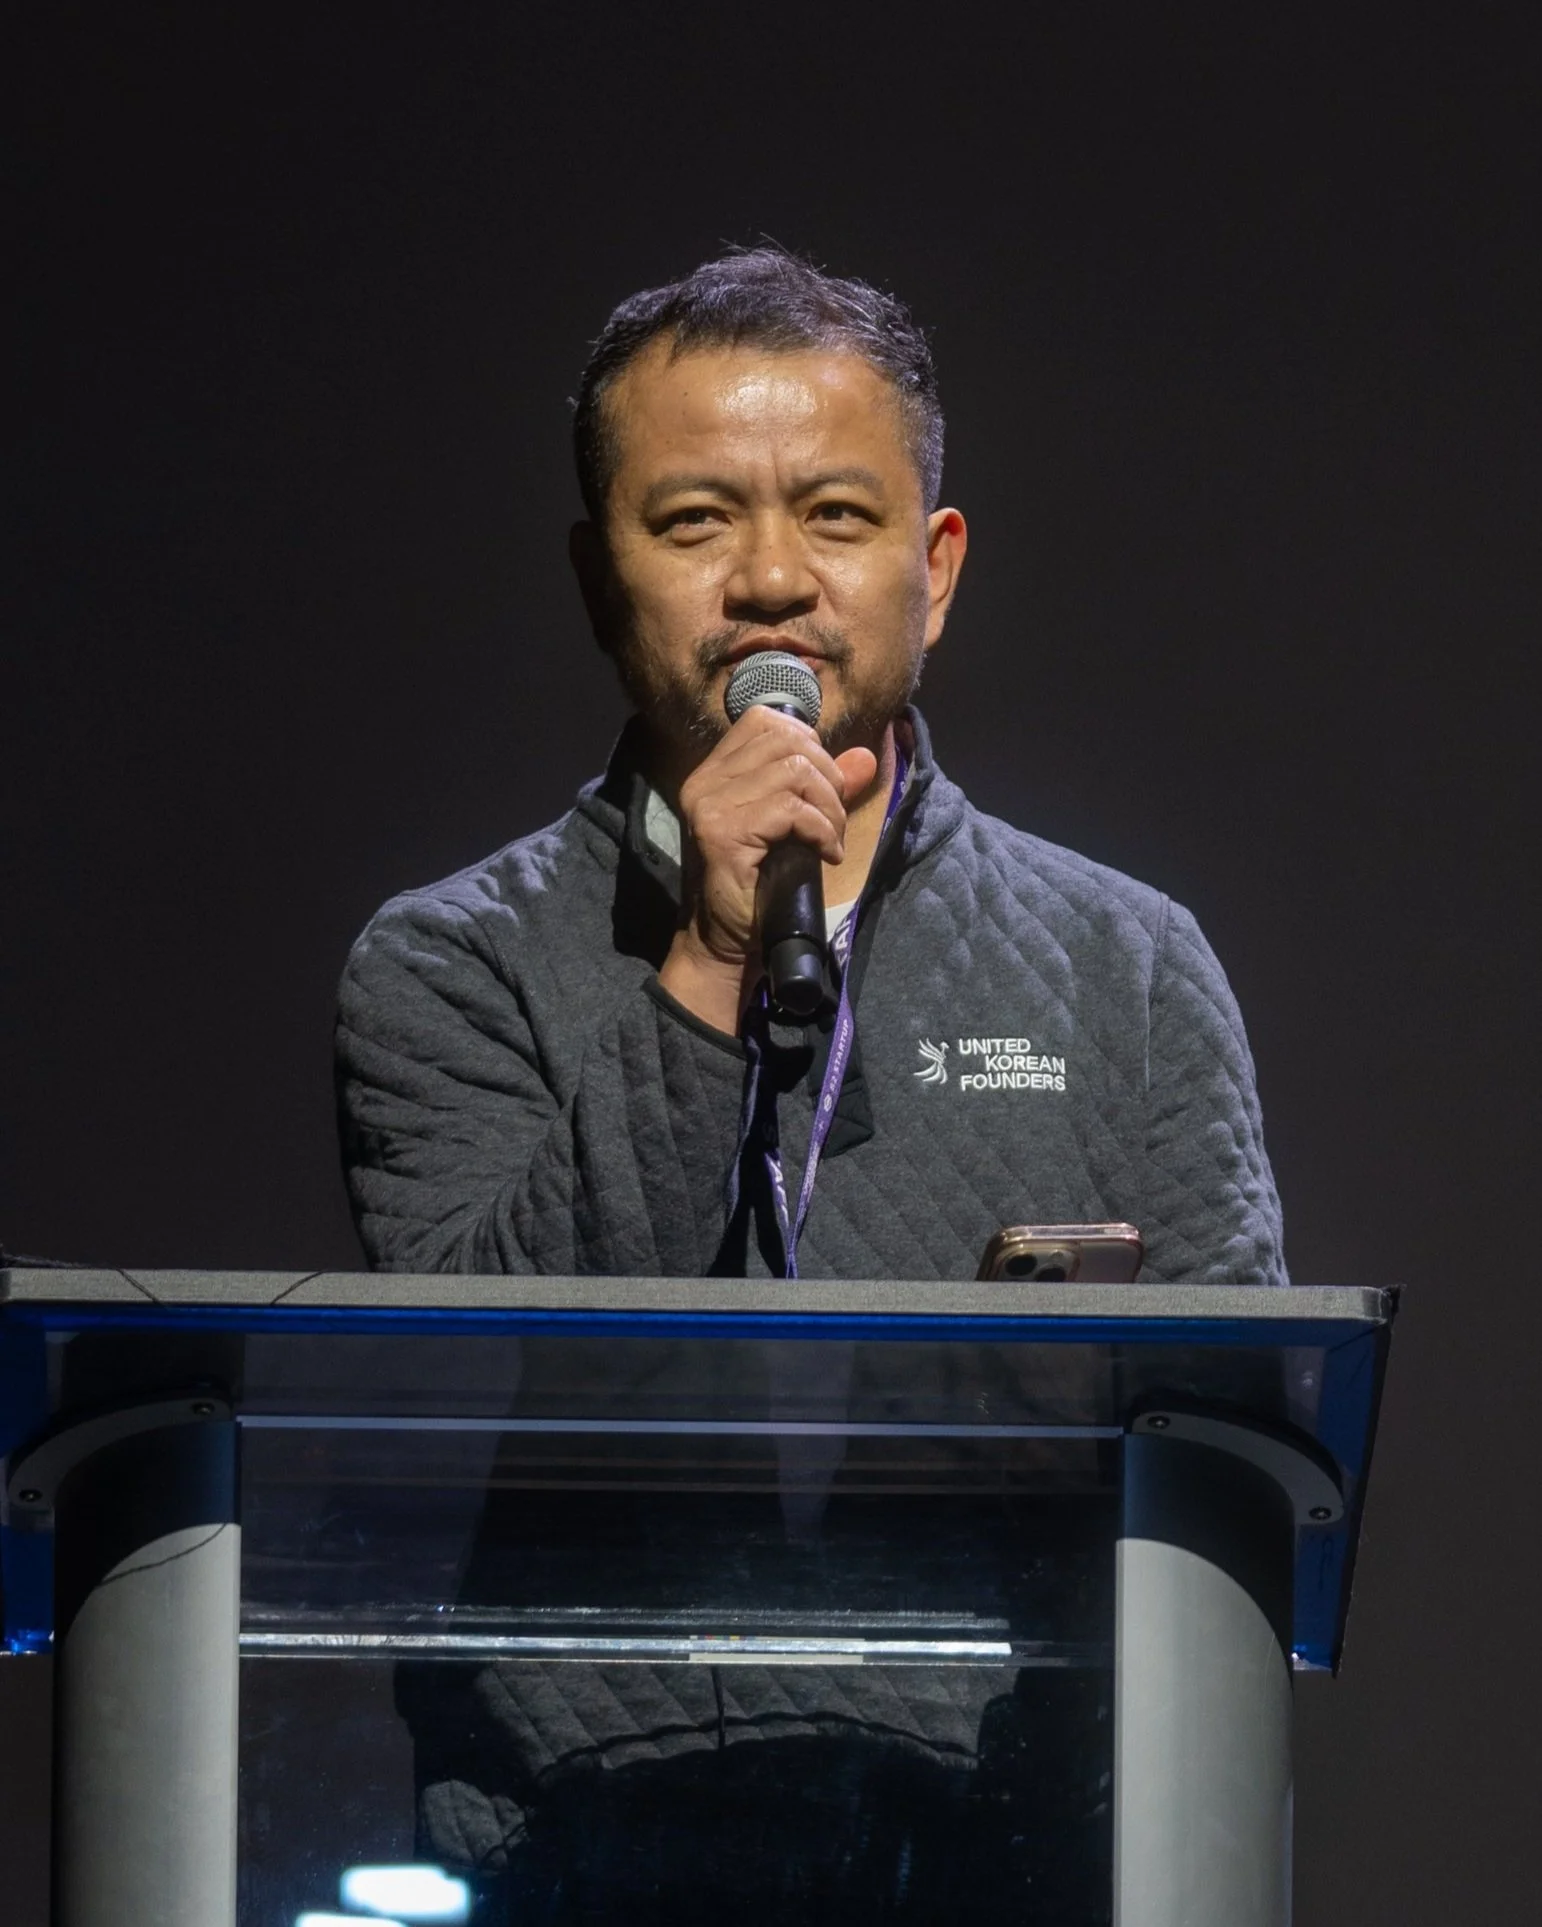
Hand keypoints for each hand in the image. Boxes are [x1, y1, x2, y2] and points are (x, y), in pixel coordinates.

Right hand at [658, 707, 877, 1032]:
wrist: (721, 945)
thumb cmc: (756, 889)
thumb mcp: (794, 830)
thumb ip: (823, 789)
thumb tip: (864, 757)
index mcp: (714, 773)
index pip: (764, 720)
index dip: (808, 743)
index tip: (822, 788)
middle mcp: (705, 781)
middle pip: (786, 739)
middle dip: (827, 776)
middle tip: (833, 820)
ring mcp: (710, 805)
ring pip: (794, 770)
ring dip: (829, 807)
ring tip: (830, 840)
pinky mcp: (723, 833)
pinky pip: (791, 809)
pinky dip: (822, 830)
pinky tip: (825, 855)